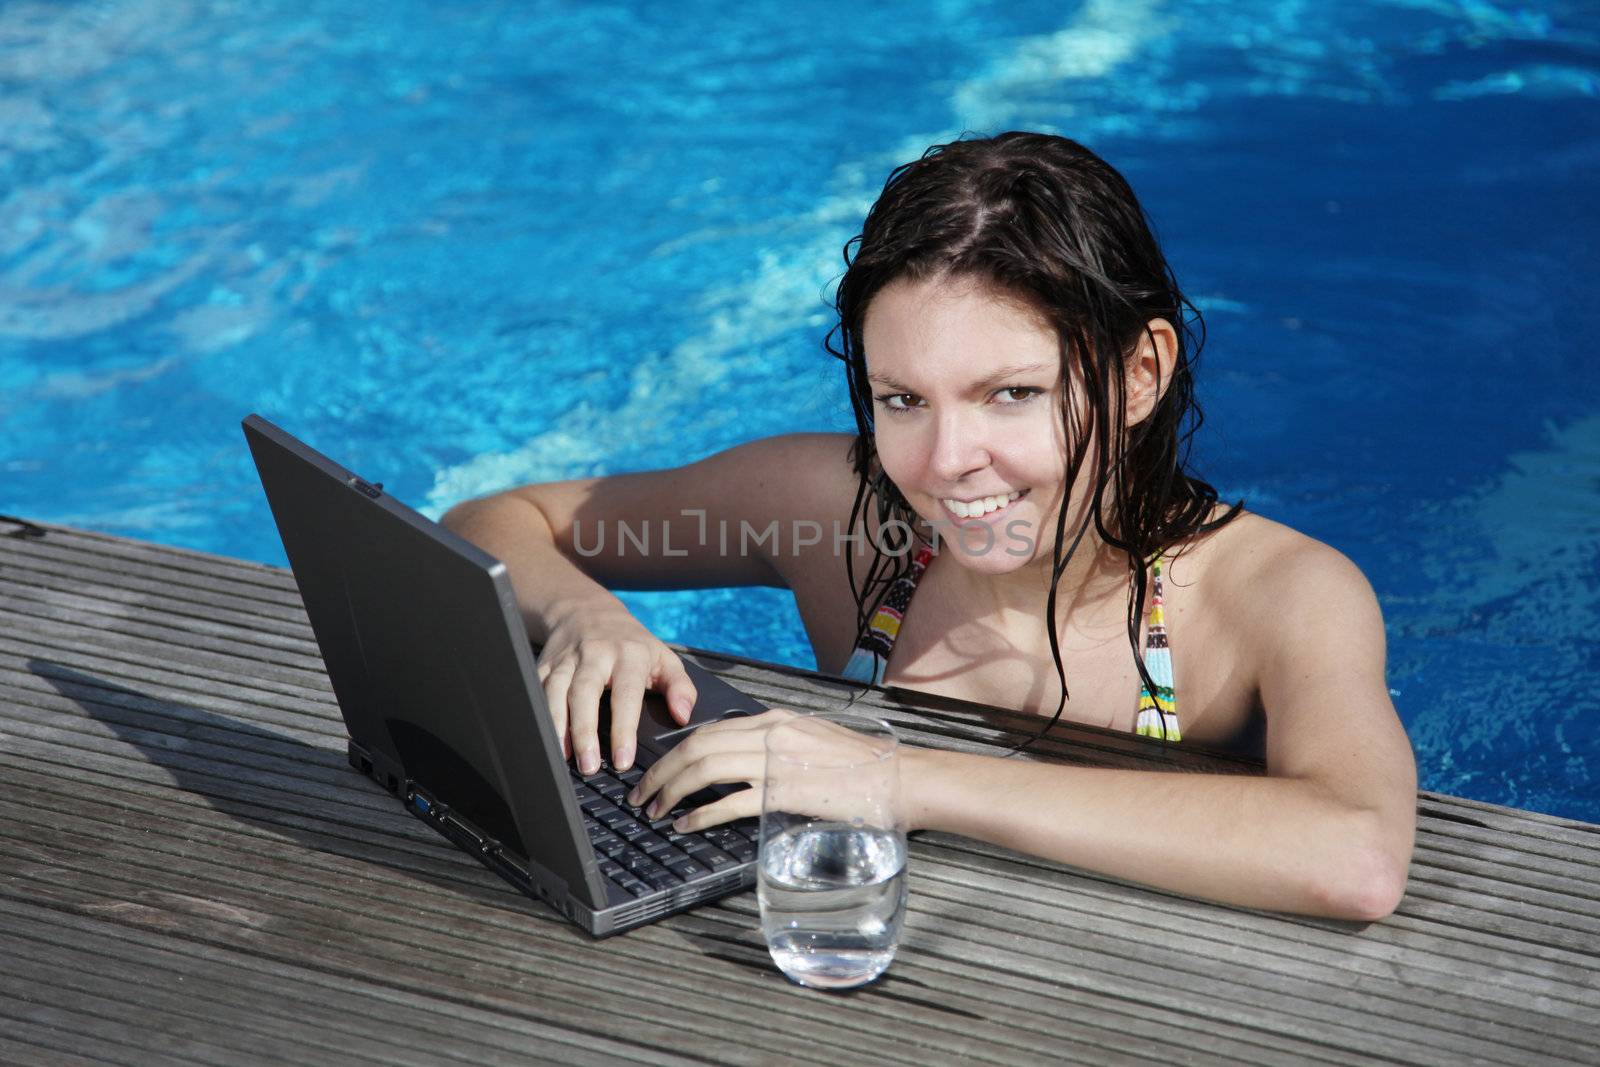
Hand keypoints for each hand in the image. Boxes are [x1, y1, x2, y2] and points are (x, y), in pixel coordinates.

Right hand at [536, 601, 697, 773]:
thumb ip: (680, 687)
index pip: (626, 694)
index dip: (624, 729)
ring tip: (563, 758)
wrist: (588, 610)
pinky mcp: (544, 665)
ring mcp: (566, 659)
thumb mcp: (664, 658)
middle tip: (589, 766)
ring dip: (557, 726)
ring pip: (555, 692)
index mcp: (628, 654)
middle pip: (584, 692)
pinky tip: (545, 739)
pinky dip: (538, 715)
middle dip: (584, 731)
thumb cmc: (631, 643)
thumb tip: (682, 716)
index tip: (623, 760)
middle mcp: (595, 654)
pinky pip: (536, 690)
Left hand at [628, 709, 894, 831]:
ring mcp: (777, 761)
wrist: (899, 778)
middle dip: (661, 771)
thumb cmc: (862, 766)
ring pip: (705, 768)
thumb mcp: (813, 742)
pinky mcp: (786, 791)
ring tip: (656, 811)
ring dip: (672, 791)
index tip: (659, 770)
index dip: (676, 752)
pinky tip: (687, 824)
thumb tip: (744, 767)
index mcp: (776, 719)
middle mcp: (771, 733)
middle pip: (697, 746)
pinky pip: (730, 801)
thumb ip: (777, 747)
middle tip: (642, 794)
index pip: (709, 729)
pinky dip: (701, 813)